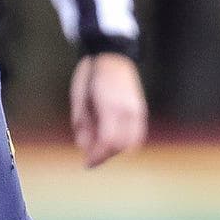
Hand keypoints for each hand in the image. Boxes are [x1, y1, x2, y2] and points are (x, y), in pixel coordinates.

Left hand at [70, 51, 146, 167]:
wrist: (110, 54)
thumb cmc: (89, 76)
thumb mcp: (78, 100)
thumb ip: (82, 125)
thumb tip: (84, 148)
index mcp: (110, 108)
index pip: (107, 142)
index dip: (97, 156)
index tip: (86, 164)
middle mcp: (127, 111)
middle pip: (120, 145)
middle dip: (105, 155)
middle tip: (92, 157)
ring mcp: (137, 109)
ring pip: (132, 142)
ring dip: (117, 149)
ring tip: (101, 146)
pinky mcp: (140, 108)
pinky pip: (138, 133)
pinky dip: (129, 142)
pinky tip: (115, 140)